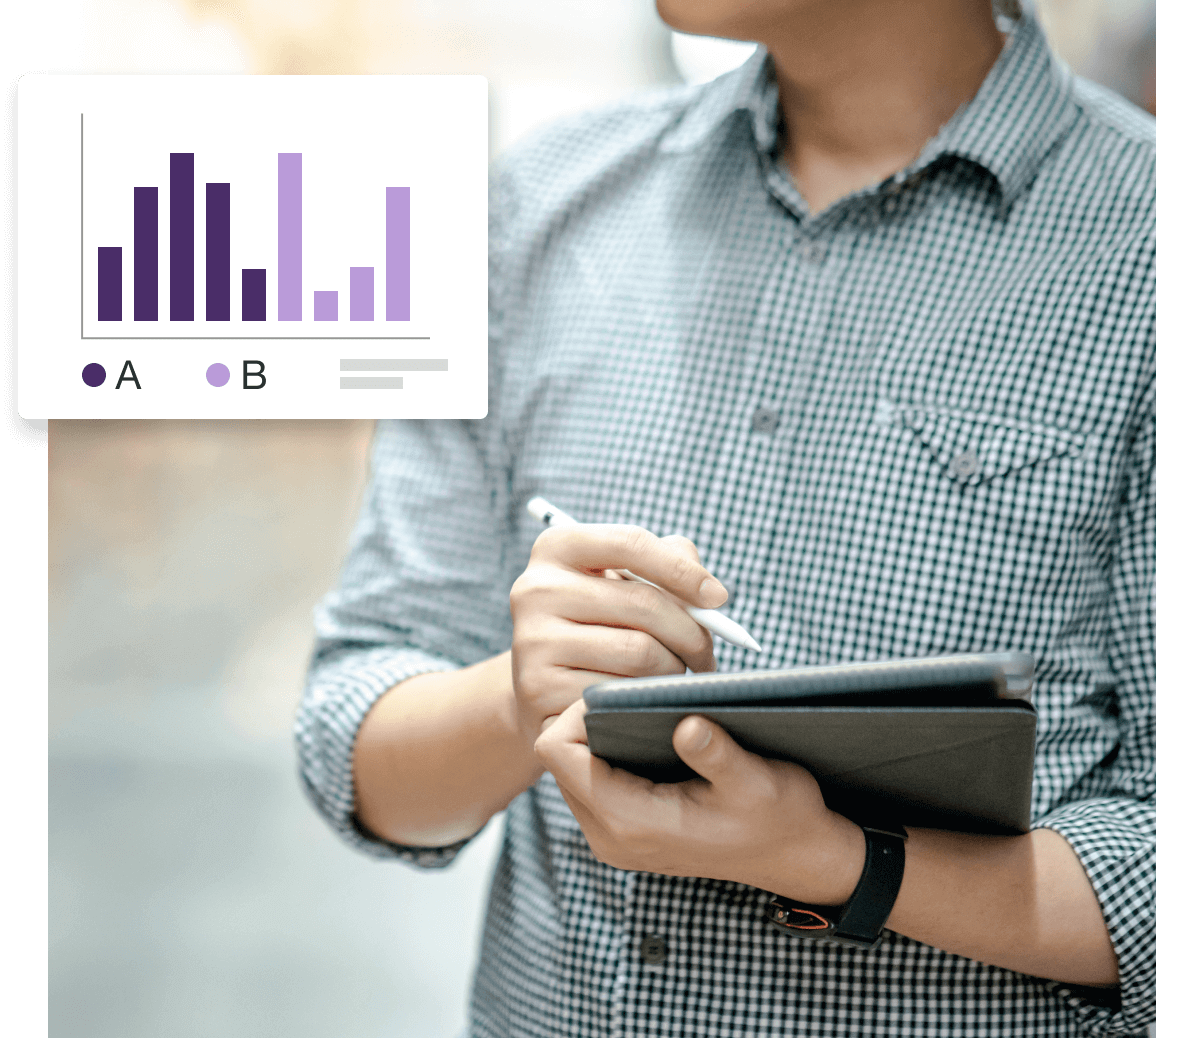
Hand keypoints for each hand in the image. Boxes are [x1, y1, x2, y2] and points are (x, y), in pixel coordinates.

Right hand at [509, 523, 726, 745]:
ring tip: (675, 675)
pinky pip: (620, 694)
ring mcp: (532, 641)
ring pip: (638, 653)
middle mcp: (534, 589)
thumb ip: (669, 563)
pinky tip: (644, 699)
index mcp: (556, 547)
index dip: (683, 570)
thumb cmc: (599, 622)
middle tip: (707, 654)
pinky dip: (643, 699)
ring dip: (674, 670)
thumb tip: (710, 592)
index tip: (719, 598)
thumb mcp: (623, 581)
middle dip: (692, 632)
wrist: (543, 682)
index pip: (630, 543)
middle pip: (643, 603)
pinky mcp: (538, 691)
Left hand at [534, 700, 865, 905]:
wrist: (797, 856)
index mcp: (631, 823)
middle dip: (583, 718)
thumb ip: (719, 755)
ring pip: (570, 766)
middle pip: (556, 757)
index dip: (578, 711)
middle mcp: (610, 835)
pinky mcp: (625, 828)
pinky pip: (591, 778)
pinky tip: (645, 729)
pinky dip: (607, 751)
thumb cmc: (781, 818)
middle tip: (630, 690)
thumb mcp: (758, 781)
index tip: (623, 689)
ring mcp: (614, 835)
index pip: (558, 752)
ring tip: (639, 706)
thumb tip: (687, 725)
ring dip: (594, 734)